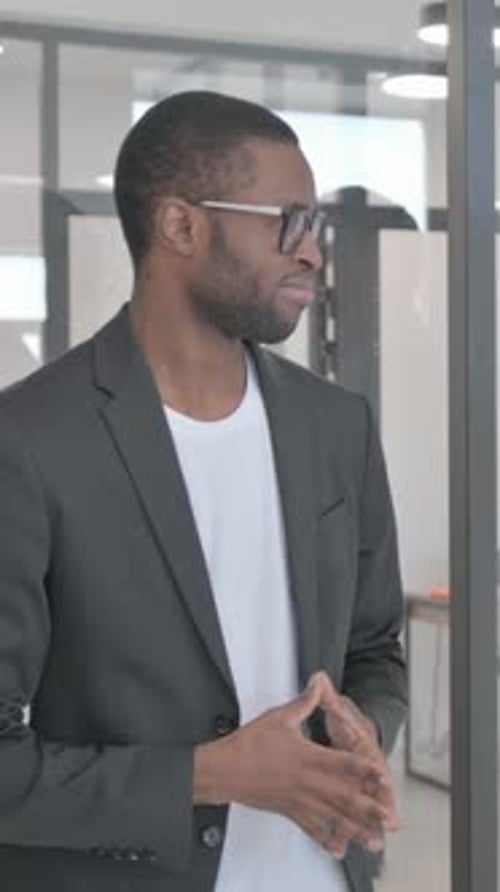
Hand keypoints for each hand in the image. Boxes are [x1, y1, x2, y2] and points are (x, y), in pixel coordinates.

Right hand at [193, 682, 390, 857]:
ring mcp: (299, 800)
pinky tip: (339, 848)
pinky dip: (327, 838)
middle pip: (343, 797)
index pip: (343, 764)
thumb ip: (304, 701)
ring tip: (374, 840)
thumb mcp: (279, 716)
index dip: (365, 770)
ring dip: (355, 829)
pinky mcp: (289, 811)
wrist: (223, 769)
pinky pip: (312, 828)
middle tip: (389, 818)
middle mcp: (307, 782)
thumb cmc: (249, 743)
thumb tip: (319, 682)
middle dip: (369, 808)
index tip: (383, 776)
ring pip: (332, 817)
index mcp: (307, 757)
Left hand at [307, 671, 400, 857]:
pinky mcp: (348, 796)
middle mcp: (362, 767)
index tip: (385, 780)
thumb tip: (319, 677)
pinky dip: (345, 832)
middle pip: (374, 788)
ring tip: (374, 842)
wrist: (351, 730)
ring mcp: (357, 783)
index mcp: (361, 744)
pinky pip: (347, 816)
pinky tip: (342, 848)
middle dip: (383, 804)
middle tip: (391, 821)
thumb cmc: (343, 720)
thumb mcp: (336, 707)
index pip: (369, 757)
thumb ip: (325, 696)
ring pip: (364, 806)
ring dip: (368, 823)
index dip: (376, 768)